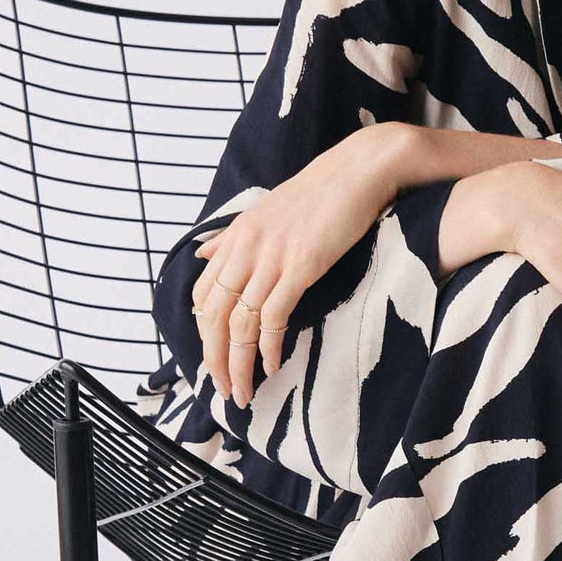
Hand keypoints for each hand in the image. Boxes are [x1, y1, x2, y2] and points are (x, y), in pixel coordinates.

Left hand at [189, 127, 396, 407]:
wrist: (360, 169)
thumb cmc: (320, 192)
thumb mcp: (265, 211)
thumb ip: (231, 237)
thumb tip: (201, 254)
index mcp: (235, 236)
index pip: (203, 295)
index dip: (203, 334)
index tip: (214, 360)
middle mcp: (246, 247)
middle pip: (214, 316)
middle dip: (215, 360)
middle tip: (225, 391)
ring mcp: (272, 256)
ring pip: (240, 323)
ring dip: (239, 364)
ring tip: (245, 392)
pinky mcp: (301, 265)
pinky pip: (274, 315)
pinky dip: (269, 346)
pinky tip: (271, 366)